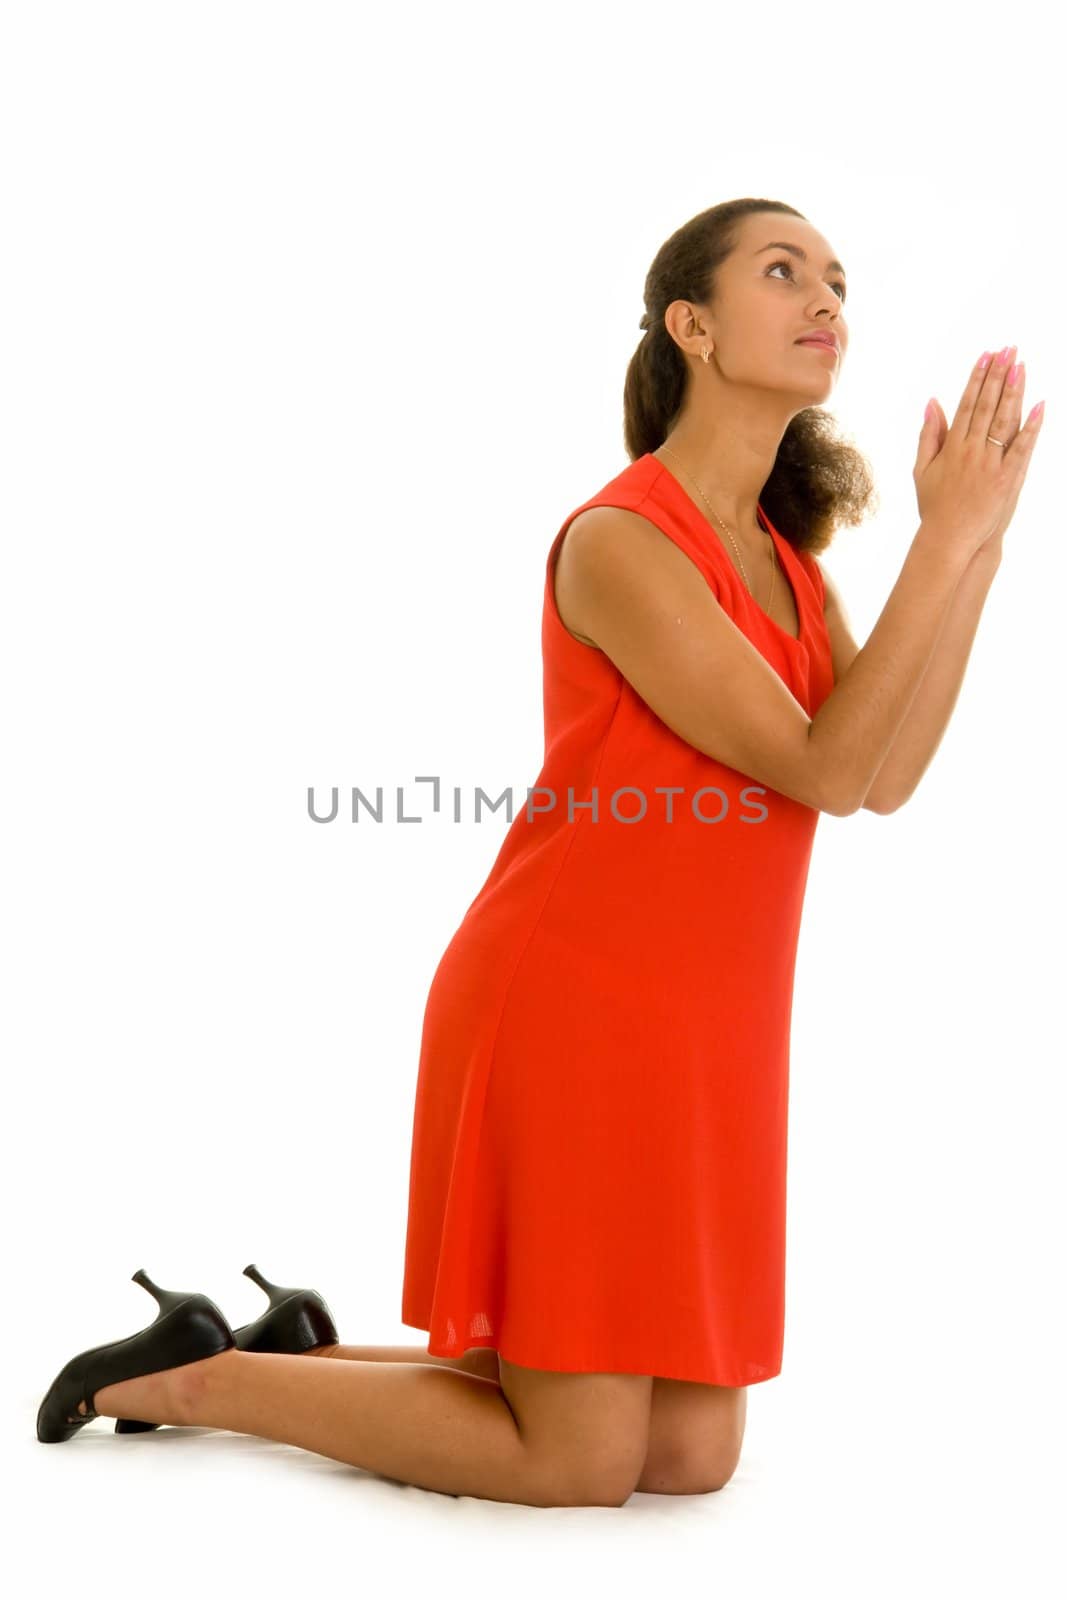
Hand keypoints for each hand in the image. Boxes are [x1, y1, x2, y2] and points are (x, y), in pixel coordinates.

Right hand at [914, 345, 1043, 558]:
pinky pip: (1022, 448)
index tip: (987, 356)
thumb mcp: (923, 469)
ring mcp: (990, 464)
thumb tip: (933, 403)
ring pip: (1004, 420)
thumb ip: (929, 435)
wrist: (949, 538)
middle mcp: (971, 450)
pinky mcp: (1006, 479)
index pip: (967, 403)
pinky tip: (1040, 406)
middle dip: (998, 375)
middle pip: (987, 405)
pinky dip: (1031, 427)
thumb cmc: (934, 506)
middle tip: (1008, 350)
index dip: (978, 378)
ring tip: (1021, 365)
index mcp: (952, 446)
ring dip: (1014, 391)